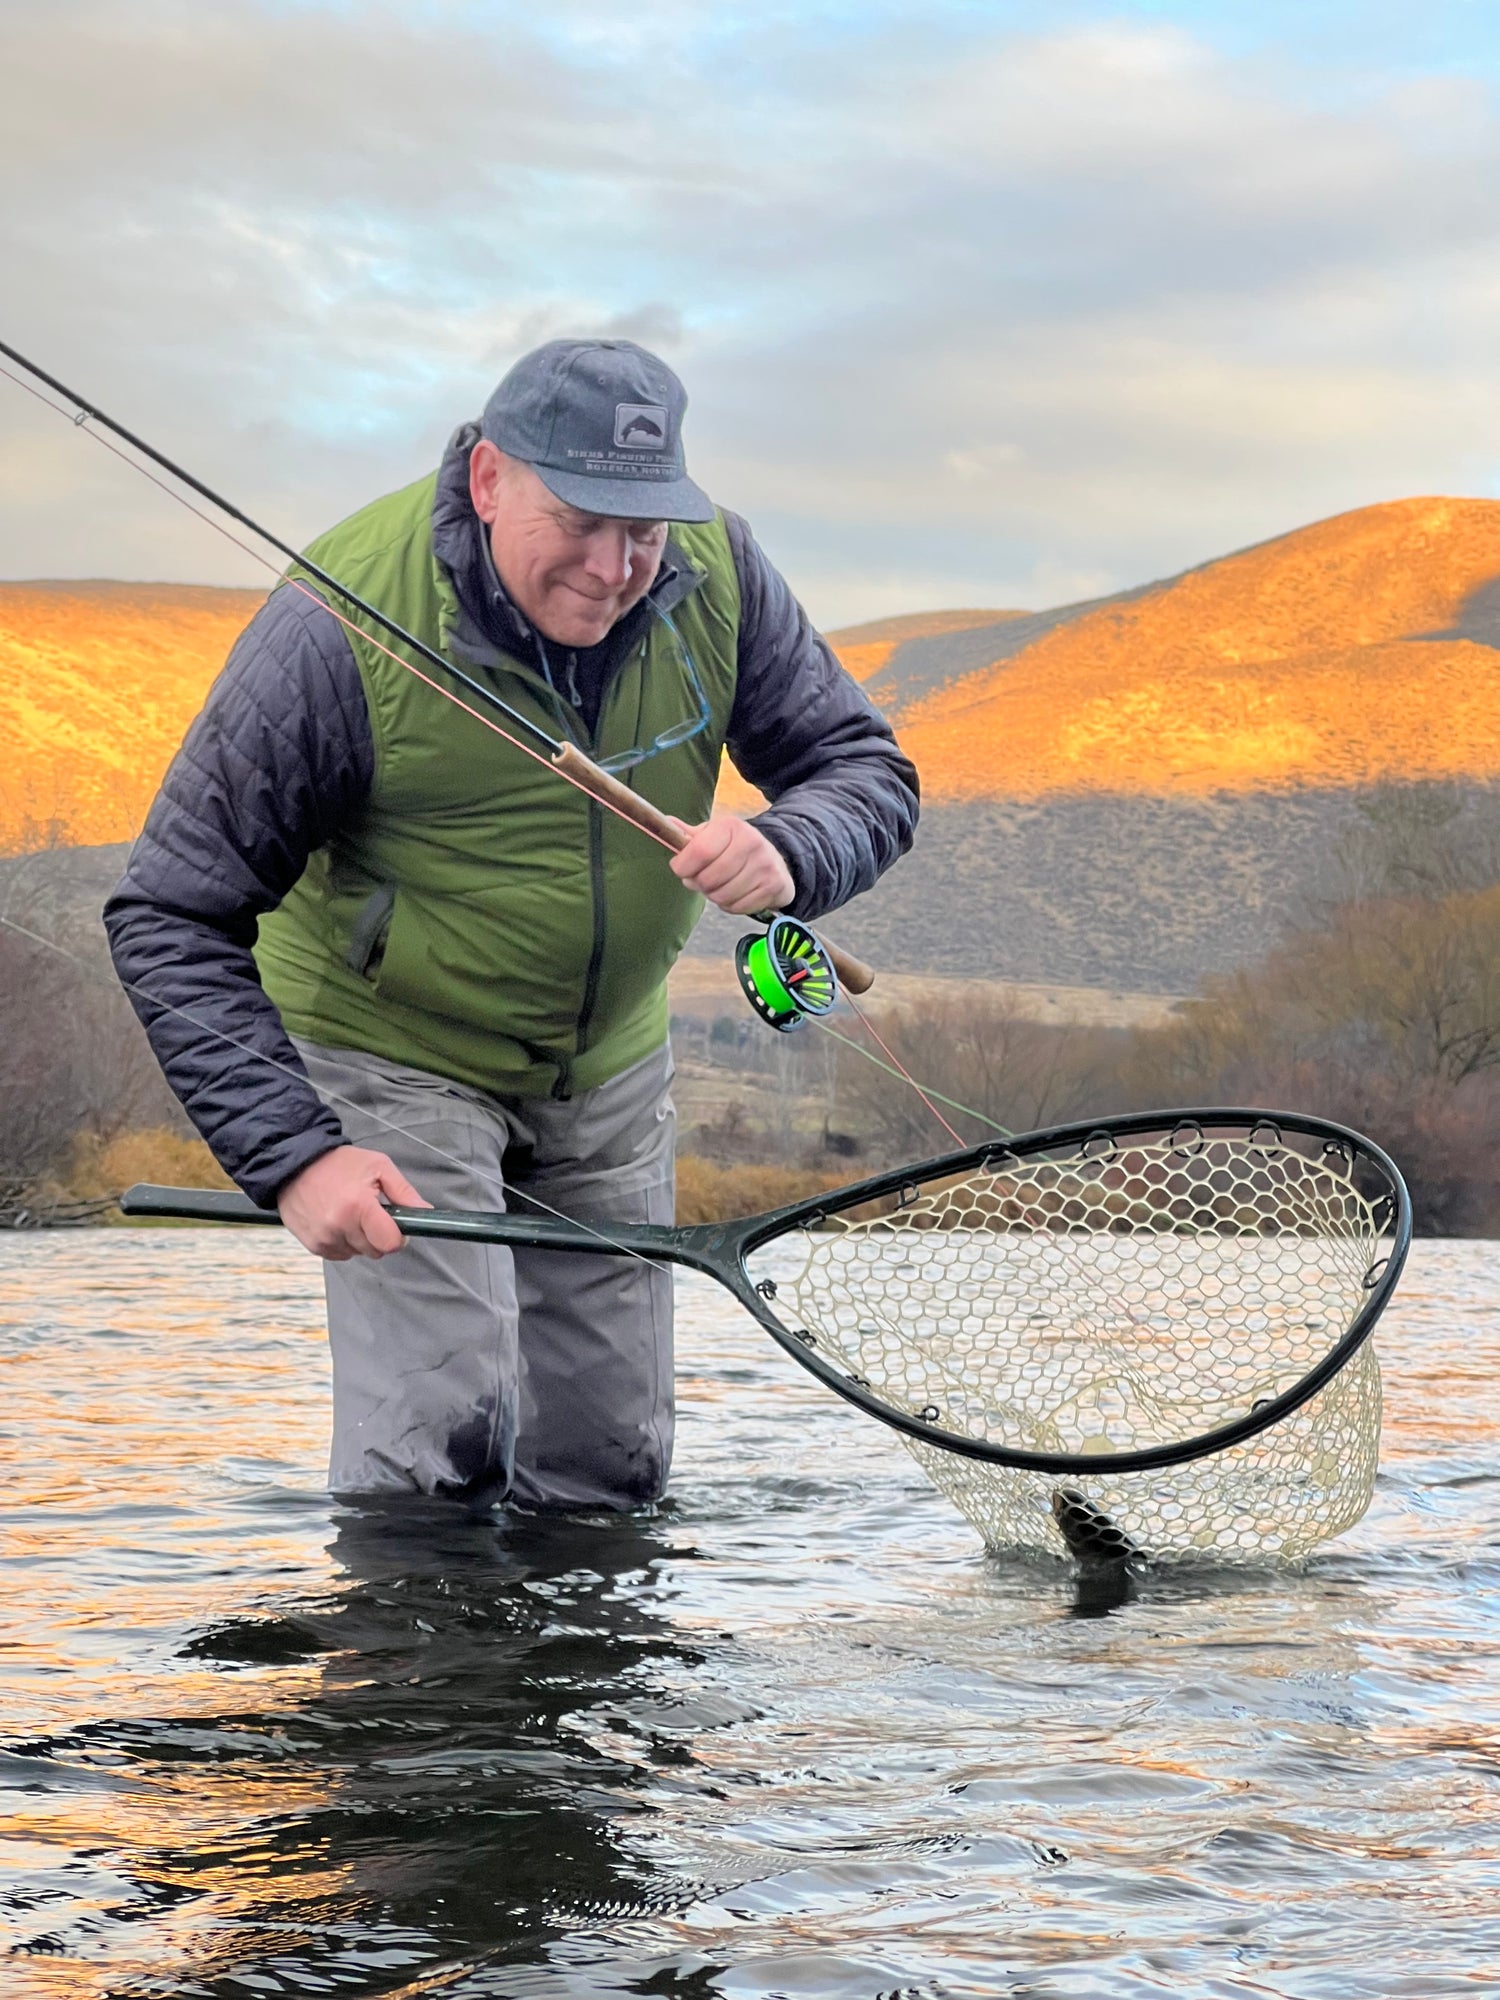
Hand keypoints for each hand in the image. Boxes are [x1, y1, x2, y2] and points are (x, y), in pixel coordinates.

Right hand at [277, 1145, 430, 1260]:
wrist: (295, 1164)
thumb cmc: (339, 1163)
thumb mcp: (379, 1166)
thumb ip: (404, 1193)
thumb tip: (426, 1213)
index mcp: (359, 1206)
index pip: (390, 1243)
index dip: (398, 1236)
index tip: (396, 1224)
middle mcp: (339, 1226)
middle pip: (376, 1251)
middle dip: (378, 1235)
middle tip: (370, 1213)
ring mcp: (324, 1238)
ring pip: (358, 1254)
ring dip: (359, 1239)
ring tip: (349, 1213)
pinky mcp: (312, 1245)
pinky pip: (339, 1254)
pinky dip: (343, 1242)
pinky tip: (336, 1221)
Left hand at [668, 815, 793, 915]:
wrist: (775, 859)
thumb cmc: (734, 848)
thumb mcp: (712, 835)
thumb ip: (689, 835)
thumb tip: (667, 823)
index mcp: (731, 826)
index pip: (700, 851)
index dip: (683, 866)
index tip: (680, 869)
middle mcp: (751, 842)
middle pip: (709, 878)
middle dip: (699, 884)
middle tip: (702, 879)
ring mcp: (764, 865)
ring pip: (722, 896)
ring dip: (714, 896)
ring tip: (718, 886)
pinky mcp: (773, 886)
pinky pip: (738, 907)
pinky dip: (730, 906)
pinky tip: (734, 894)